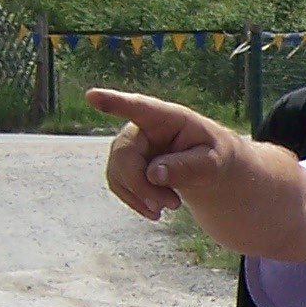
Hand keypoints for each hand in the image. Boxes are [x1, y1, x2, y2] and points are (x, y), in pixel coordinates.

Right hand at [88, 88, 237, 219]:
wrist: (208, 167)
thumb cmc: (213, 157)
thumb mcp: (213, 163)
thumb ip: (188, 166)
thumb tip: (153, 174)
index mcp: (166, 117)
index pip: (138, 107)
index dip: (114, 102)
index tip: (92, 96)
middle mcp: (140, 127)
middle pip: (125, 155)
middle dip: (144, 186)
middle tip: (173, 206)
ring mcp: (129, 145)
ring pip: (118, 173)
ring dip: (142, 196)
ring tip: (171, 206)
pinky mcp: (123, 164)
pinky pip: (118, 184)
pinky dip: (135, 201)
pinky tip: (154, 210)